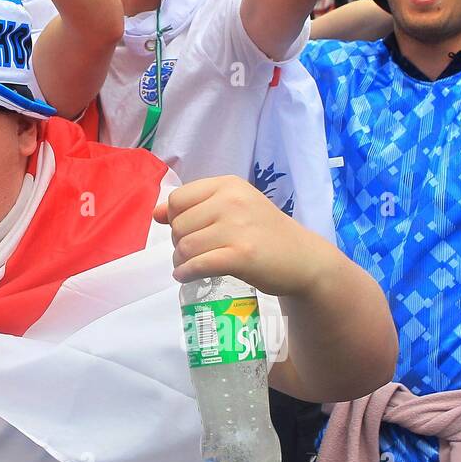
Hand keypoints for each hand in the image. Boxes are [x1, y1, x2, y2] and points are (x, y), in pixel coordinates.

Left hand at [153, 175, 320, 297]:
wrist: (304, 259)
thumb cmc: (264, 233)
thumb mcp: (232, 209)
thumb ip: (194, 207)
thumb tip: (156, 213)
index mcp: (228, 185)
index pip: (177, 199)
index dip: (175, 219)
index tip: (189, 231)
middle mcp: (232, 201)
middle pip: (178, 225)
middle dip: (178, 243)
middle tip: (193, 252)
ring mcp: (238, 228)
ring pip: (186, 247)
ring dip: (181, 261)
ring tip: (190, 265)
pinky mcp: (242, 255)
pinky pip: (198, 265)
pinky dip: (186, 273)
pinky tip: (186, 276)